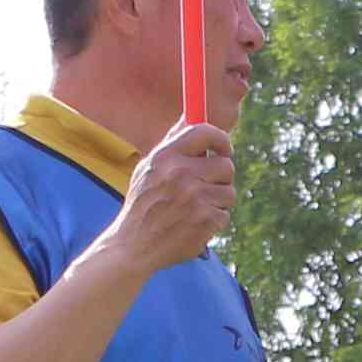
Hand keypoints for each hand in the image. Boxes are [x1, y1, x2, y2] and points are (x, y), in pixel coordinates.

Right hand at [105, 118, 238, 272]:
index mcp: (165, 156)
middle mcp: (180, 174)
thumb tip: (192, 114)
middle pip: (226, 164)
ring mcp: (194, 198)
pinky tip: (192, 226)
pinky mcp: (205, 220)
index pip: (205, 131)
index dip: (221, 139)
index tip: (224, 149)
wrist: (133, 247)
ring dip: (217, 202)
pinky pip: (224, 215)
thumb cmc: (143, 204)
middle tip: (208, 186)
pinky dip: (212, 222)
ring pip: (229, 192)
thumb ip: (173, 143)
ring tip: (194, 210)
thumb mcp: (149, 169)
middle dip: (221, 177)